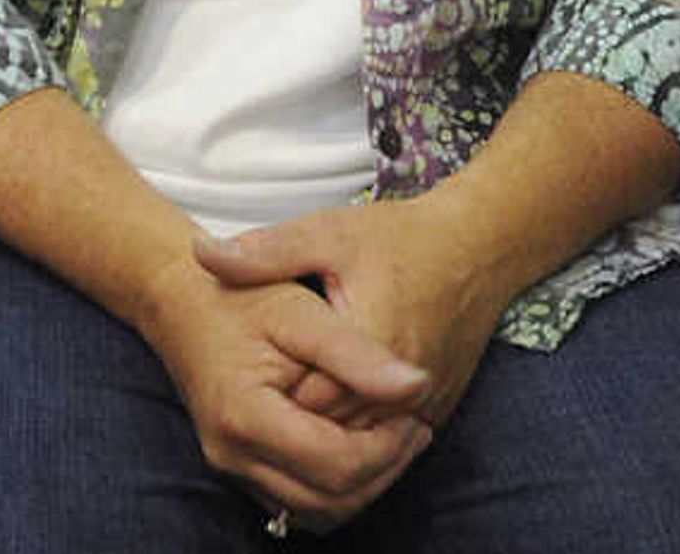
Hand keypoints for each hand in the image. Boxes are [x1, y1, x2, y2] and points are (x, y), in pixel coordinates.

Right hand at [134, 257, 433, 530]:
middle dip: (384, 469)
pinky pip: (299, 506)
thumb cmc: (244, 299)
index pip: (336, 465)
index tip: (414, 411)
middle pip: (330, 500)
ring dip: (365, 486)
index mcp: (245, 416)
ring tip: (395, 438)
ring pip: (317, 514)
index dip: (387, 447)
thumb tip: (418, 386)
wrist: (182, 301)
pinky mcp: (239, 470)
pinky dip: (337, 490)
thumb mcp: (303, 314)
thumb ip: (356, 353)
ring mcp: (231, 468)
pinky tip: (361, 448)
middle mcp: (232, 454)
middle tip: (414, 426)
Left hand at [200, 195, 515, 433]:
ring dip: (328, 432)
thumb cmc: (399, 238)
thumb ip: (265, 253)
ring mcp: (427, 407)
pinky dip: (359, 433)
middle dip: (297, 419)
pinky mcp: (438, 412)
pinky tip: (332, 410)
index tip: (257, 368)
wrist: (478, 247)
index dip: (276, 391)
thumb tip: (201, 256)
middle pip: (333, 433)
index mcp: (372, 344)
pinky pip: (389, 443)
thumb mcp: (326, 234)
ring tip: (291, 405)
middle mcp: (405, 389)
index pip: (308, 401)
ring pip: (362, 445)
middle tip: (265, 394)